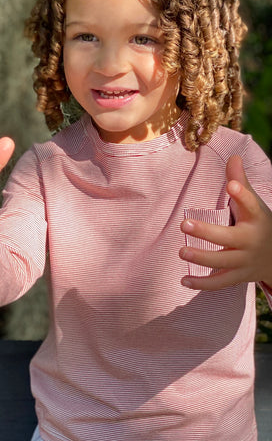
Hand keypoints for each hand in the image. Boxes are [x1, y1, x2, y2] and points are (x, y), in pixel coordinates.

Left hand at [179, 155, 271, 289]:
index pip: (251, 204)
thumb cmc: (259, 224)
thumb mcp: (254, 204)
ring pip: (222, 263)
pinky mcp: (238, 276)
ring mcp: (245, 261)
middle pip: (229, 238)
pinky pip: (219, 283)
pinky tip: (184, 280)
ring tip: (181, 251)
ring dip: (201, 258)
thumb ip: (241, 182)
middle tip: (184, 224)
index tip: (231, 185)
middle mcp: (251, 240)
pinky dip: (202, 284)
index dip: (242, 195)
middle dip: (207, 233)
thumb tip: (233, 156)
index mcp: (256, 218)